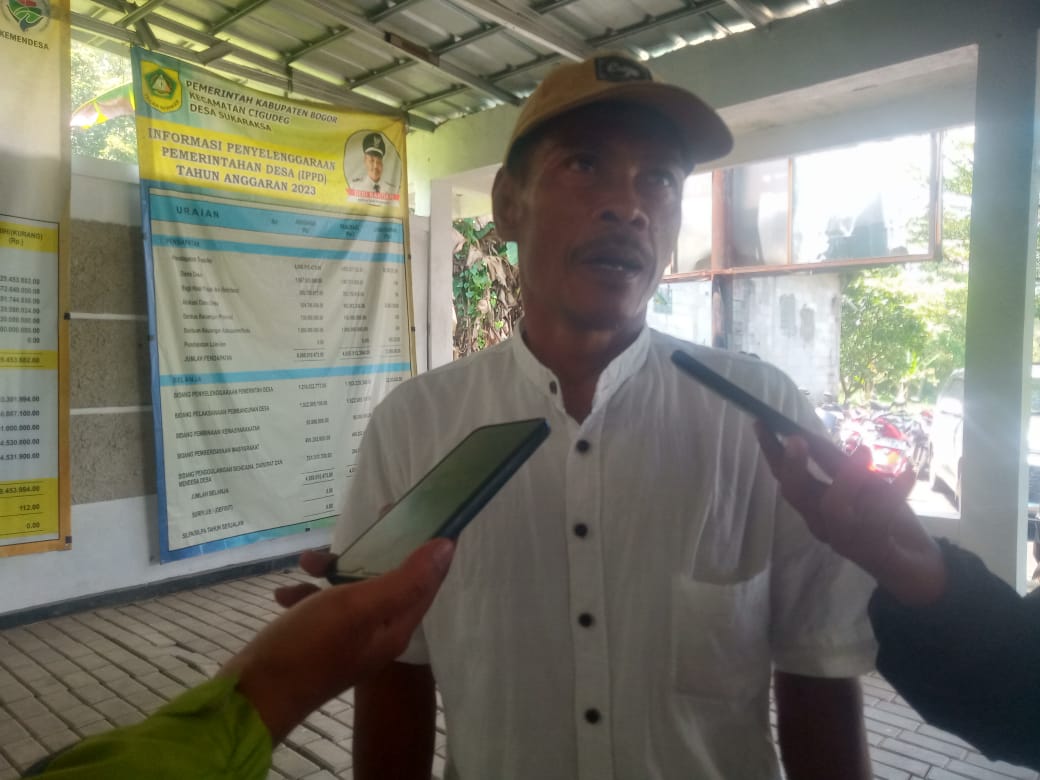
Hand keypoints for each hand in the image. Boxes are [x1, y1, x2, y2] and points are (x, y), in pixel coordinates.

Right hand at [222, 538, 454, 742]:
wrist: (252, 697)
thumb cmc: (310, 648)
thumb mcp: (360, 606)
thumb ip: (405, 578)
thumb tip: (448, 547)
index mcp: (396, 627)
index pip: (427, 581)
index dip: (430, 548)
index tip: (424, 512)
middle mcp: (378, 634)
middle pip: (388, 580)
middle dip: (374, 552)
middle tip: (367, 522)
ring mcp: (347, 639)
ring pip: (351, 590)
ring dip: (331, 571)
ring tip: (304, 561)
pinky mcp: (319, 642)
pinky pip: (321, 607)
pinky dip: (306, 594)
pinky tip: (283, 594)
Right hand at [754, 422, 946, 606]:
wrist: (911, 564)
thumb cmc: (879, 516)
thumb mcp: (857, 481)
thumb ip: (832, 461)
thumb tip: (805, 432)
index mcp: (814, 504)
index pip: (784, 476)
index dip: (771, 451)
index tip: (761, 422)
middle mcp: (821, 522)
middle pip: (798, 496)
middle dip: (794, 466)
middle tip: (798, 438)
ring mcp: (845, 538)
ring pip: (833, 510)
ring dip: (847, 478)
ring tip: (864, 451)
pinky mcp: (873, 549)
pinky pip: (880, 519)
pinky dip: (894, 492)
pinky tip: (907, 471)